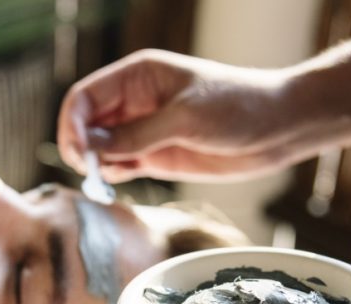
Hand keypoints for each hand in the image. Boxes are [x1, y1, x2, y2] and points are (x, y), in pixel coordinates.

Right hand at [58, 42, 350, 182]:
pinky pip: (118, 165)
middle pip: (86, 124)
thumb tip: (91, 148)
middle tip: (88, 170)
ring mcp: (142, 131)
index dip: (74, 123)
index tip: (80, 151)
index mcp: (137, 77)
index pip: (85, 97)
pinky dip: (110, 175)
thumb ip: (137, 135)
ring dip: (93, 164)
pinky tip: (117, 179)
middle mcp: (133, 103)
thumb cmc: (239, 107)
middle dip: (79, 146)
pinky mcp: (153, 157)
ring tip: (102, 178)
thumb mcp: (185, 118)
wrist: (277, 129)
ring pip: (98, 148)